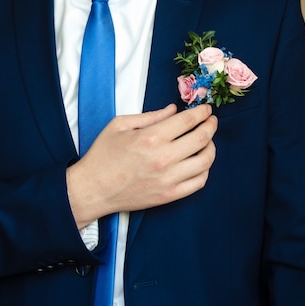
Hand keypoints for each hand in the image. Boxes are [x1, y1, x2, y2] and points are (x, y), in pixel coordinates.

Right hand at [67, 104, 217, 227]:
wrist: (93, 189)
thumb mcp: (119, 125)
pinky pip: (198, 182)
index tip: (206, 109)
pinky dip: (205, 170)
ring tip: (207, 141)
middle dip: (210, 125)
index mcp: (151, 137)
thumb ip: (150, 116)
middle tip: (211, 121)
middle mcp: (163, 158)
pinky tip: (200, 162)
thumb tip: (173, 110)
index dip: (202, 112)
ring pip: (205, 161)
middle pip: (202, 138)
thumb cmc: (102, 155)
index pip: (188, 121)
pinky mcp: (169, 195)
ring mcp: (168, 179)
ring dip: (211, 147)